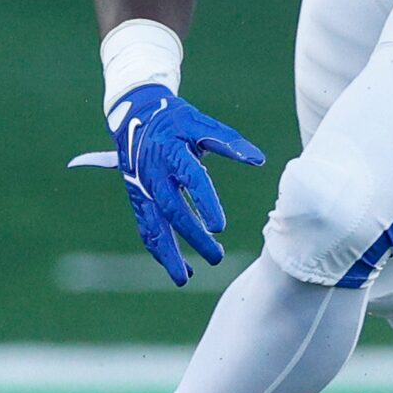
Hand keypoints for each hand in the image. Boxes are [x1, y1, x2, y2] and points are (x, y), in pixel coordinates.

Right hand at [72, 83, 257, 286]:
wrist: (133, 115)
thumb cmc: (174, 120)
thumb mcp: (199, 124)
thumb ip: (228, 141)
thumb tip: (258, 160)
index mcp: (172, 153)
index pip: (192, 180)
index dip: (205, 203)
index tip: (220, 227)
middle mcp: (155, 175)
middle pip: (173, 210)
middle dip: (192, 236)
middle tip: (216, 257)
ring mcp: (143, 189)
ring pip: (154, 226)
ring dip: (168, 253)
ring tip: (184, 278)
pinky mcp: (138, 198)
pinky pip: (147, 227)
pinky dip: (159, 248)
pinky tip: (178, 267)